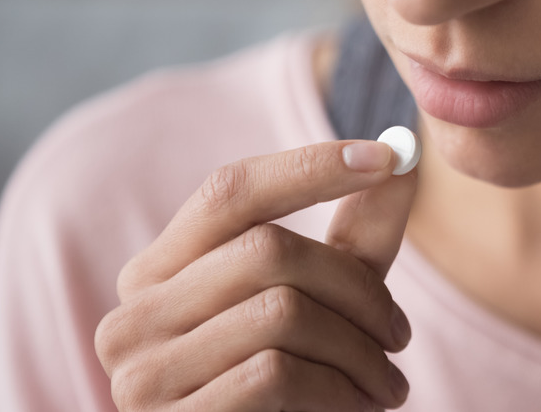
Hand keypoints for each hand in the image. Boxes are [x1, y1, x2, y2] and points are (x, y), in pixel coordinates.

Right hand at [95, 141, 415, 410]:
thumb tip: (405, 155)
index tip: (390, 156)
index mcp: (162, 269)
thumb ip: (357, 232)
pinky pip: (275, 375)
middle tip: (400, 332)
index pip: (230, 190)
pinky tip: (355, 405)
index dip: (310, 167)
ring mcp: (143, 372)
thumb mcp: (328, 299)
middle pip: (267, 251)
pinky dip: (337, 390)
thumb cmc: (294, 380)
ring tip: (385, 382)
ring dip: (358, 350)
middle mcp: (136, 313)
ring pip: (280, 313)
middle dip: (358, 290)